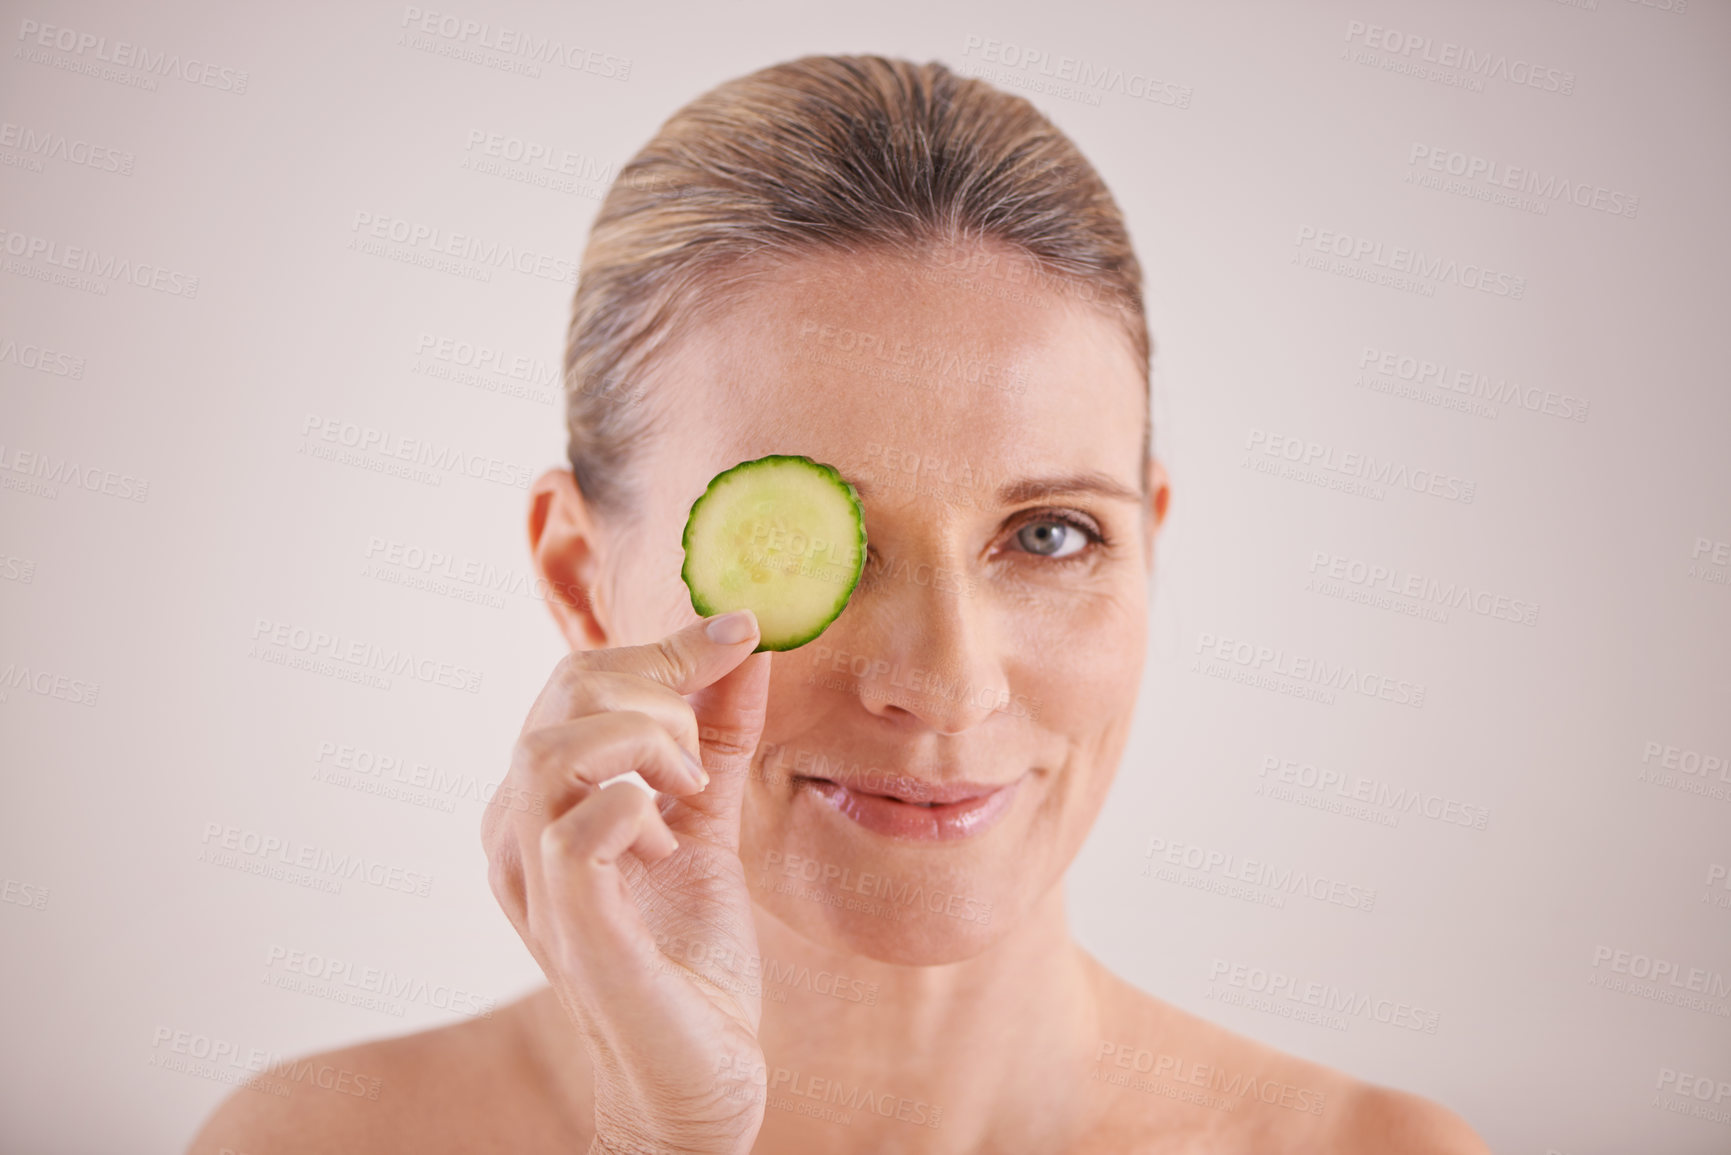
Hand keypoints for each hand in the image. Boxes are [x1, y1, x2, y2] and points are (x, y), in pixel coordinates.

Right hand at [482, 610, 772, 1154]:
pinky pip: (579, 830)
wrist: (698, 1074)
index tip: (741, 630)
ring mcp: (536, 881)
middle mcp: (518, 834)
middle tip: (708, 748)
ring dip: (647, 745)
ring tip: (690, 790)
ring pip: (553, 749)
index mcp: (541, 802)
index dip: (662, 648)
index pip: (577, 682)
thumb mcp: (706, 820)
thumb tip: (744, 646)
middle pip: (563, 697)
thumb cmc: (687, 954)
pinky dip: (636, 808)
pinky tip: (669, 839)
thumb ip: (718, 736)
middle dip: (658, 689)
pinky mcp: (573, 928)